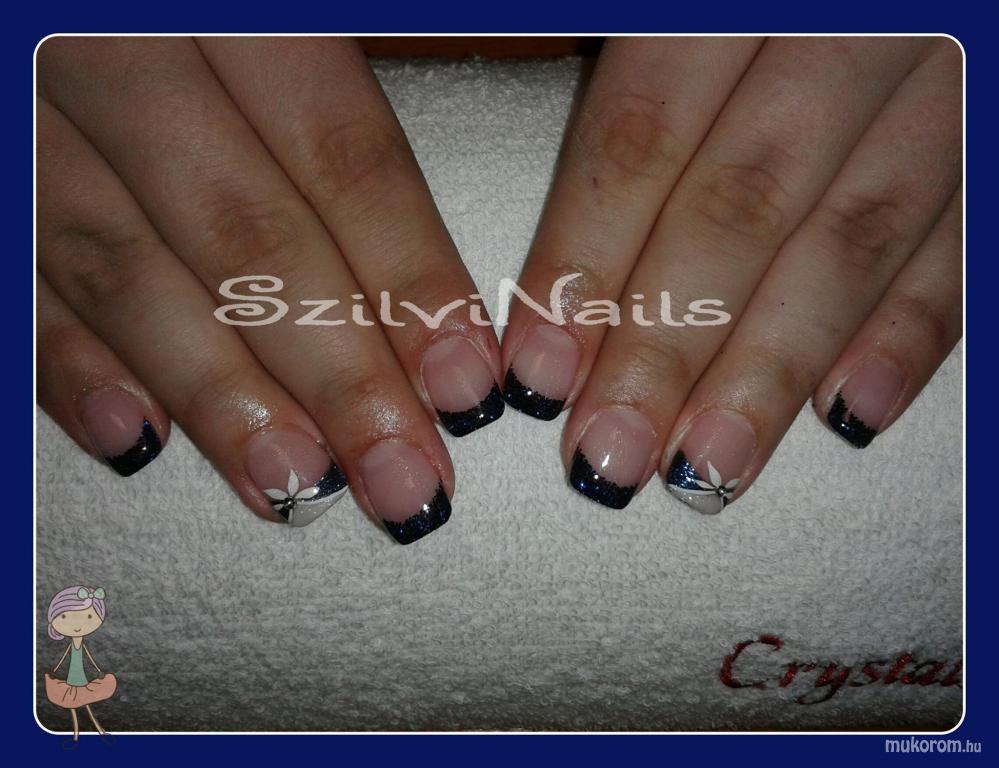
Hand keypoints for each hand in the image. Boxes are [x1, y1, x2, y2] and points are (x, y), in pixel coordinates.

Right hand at [36, 38, 504, 541]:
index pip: (342, 157)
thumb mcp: (275, 5)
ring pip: (127, 269)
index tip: (463, 381)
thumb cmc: (205, 5)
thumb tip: (452, 234)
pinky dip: (69, 363)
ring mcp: (31, 110)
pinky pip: (19, 270)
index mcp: (231, 3)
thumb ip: (336, 95)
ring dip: (218, 393)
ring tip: (294, 483)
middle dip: (336, 374)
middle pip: (247, 236)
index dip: (409, 276)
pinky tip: (136, 438)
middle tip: (401, 477)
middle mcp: (121, 49)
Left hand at [501, 37, 960, 510]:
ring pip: (853, 237)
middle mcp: (849, 24)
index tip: (539, 374)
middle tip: (611, 456)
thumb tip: (555, 273)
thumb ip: (628, 88)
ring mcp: (943, 74)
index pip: (643, 134)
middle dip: (669, 346)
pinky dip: (913, 330)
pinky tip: (850, 414)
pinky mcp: (996, 121)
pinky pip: (967, 236)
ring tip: (708, 467)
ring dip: (774, 367)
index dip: (585, 260)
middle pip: (741, 205)